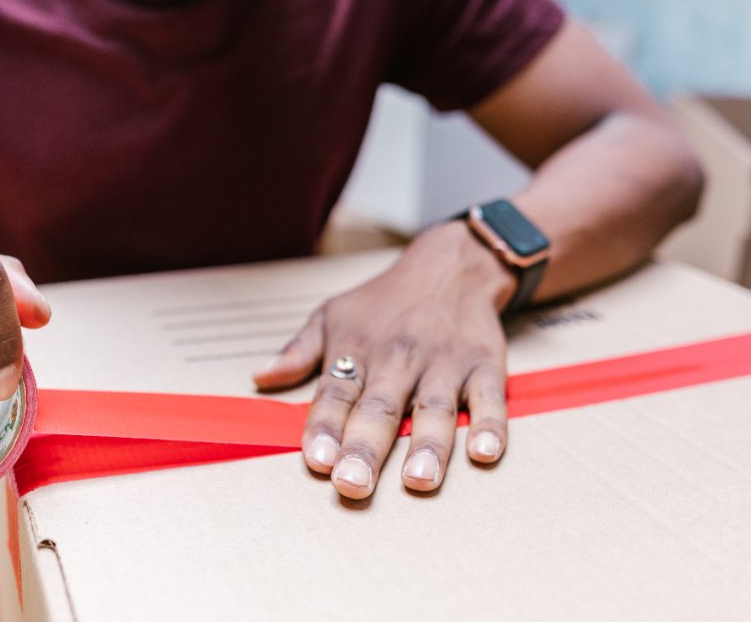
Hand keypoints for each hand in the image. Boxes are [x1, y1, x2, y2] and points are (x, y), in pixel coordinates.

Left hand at [253, 222, 515, 498]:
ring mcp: (444, 363)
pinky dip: (490, 424)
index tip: (316, 460)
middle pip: (380, 409)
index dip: (324, 427)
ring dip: (428, 445)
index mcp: (357, 352)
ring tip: (418, 480)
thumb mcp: (332, 314)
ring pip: (434, 408)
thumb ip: (298, 352)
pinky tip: (486, 452)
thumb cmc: (383, 302)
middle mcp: (399, 359)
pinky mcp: (485, 365)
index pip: (335, 394)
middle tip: (354, 485)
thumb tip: (260, 378)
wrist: (450, 266)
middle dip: (366, 448)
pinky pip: (489, 398)